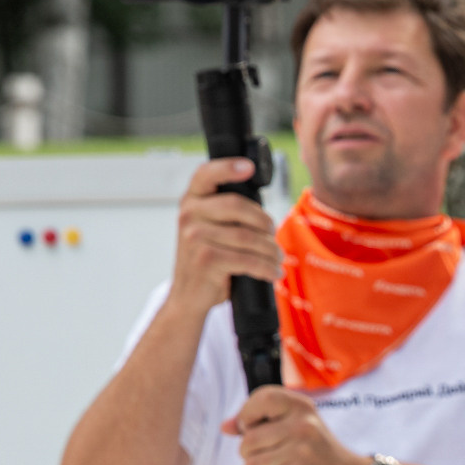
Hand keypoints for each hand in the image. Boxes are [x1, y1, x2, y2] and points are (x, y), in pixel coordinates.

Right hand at [163, 157, 281, 318]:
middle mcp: (188, 215)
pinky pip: (248, 259)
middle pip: (238, 206)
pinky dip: (266, 267)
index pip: (205, 174)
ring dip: (270, 249)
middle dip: (264, 222)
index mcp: (191, 201)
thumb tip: (263, 210)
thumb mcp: (209, 228)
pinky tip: (273, 272)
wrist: (187, 297)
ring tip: (276, 257)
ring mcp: (194, 237)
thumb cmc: (208, 258)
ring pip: (248, 237)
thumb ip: (225, 211)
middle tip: (273, 235)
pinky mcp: (206, 260)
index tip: (249, 167)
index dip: (227, 167)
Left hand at [225, 386, 370, 464]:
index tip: (252, 427)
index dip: (247, 414)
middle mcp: (303, 426)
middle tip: (272, 457)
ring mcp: (301, 453)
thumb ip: (259, 422)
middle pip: (248, 440)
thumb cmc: (314, 450)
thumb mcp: (295, 426)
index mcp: (302, 407)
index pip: (262, 398)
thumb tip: (226, 427)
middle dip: (250, 453)